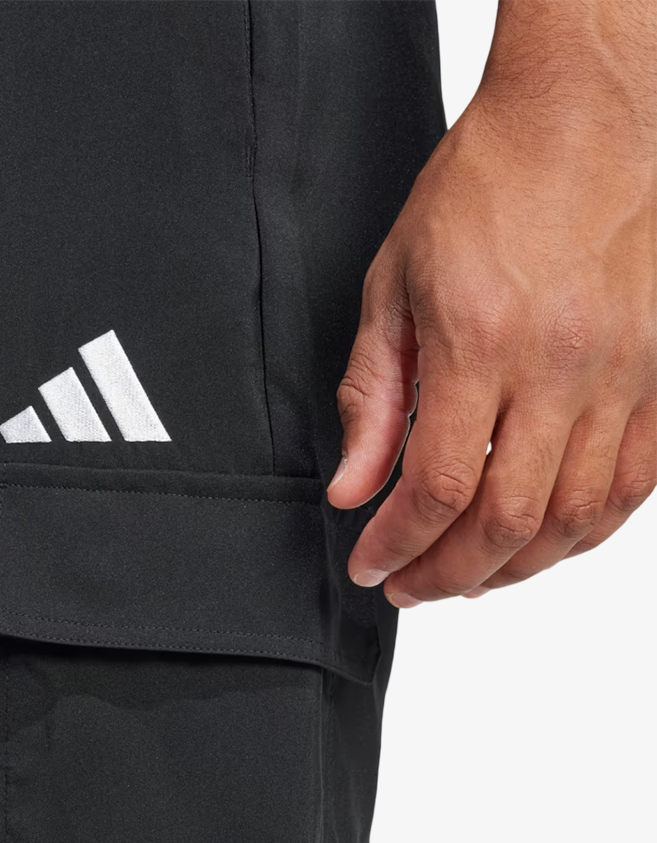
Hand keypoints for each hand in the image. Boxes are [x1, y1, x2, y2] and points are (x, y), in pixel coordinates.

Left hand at [328, 0, 655, 606]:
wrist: (583, 118)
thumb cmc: (485, 190)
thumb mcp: (393, 289)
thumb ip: (372, 399)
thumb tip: (352, 488)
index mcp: (481, 343)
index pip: (435, 487)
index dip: (396, 546)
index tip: (369, 565)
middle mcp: (561, 366)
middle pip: (508, 521)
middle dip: (447, 574)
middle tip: (410, 587)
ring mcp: (624, 372)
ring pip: (578, 517)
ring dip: (517, 566)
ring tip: (467, 574)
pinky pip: (635, 484)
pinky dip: (587, 531)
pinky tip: (544, 541)